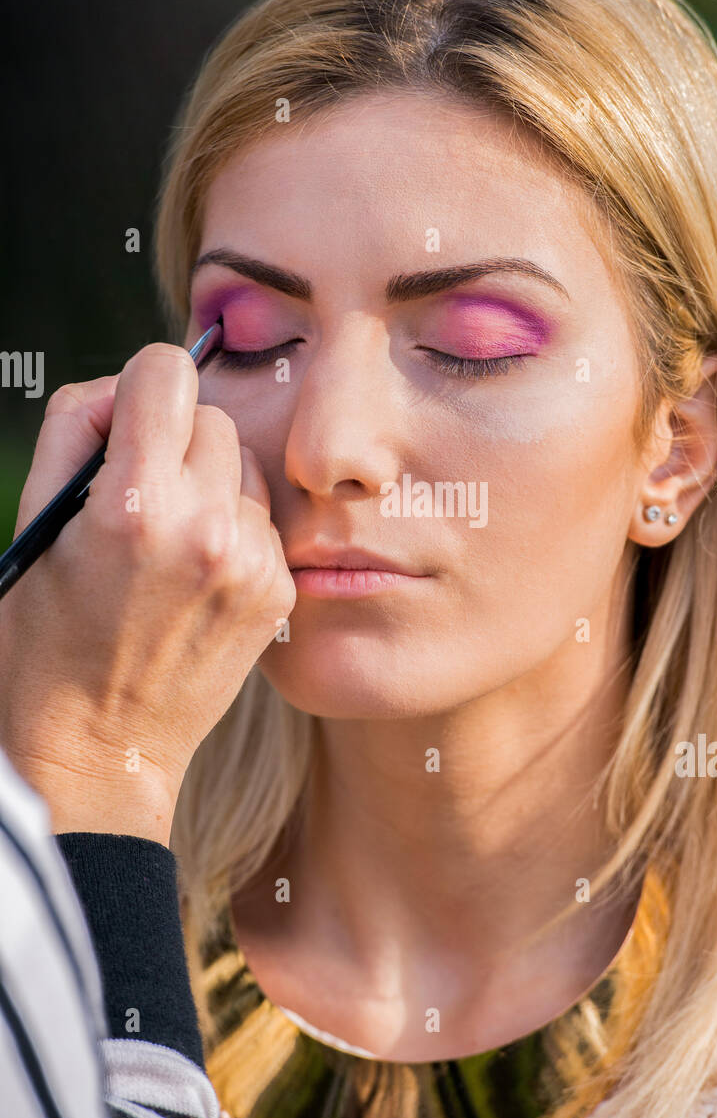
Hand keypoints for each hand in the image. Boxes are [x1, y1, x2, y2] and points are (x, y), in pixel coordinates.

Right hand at [0, 344, 294, 844]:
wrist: (102, 746)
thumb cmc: (48, 633)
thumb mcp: (37, 522)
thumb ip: (79, 428)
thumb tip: (128, 386)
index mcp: (135, 505)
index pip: (166, 370)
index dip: (139, 388)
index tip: (128, 424)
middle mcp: (206, 527)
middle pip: (213, 415)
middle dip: (174, 439)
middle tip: (140, 495)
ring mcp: (252, 562)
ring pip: (246, 464)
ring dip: (210, 482)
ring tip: (169, 541)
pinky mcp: (279, 590)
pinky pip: (263, 517)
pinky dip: (234, 528)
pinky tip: (197, 574)